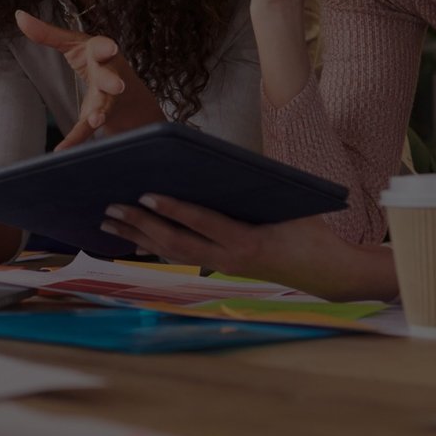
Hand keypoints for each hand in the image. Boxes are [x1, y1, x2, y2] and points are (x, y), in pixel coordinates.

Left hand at [15, 10, 160, 149]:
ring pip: (105, 107)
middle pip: (111, 79)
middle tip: (117, 86)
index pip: (103, 48)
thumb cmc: (94, 60)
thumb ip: (46, 33)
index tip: (110, 48)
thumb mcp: (72, 44)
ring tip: (95, 120)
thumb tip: (18, 15)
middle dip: (113, 82)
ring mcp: (107, 100)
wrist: (125, 93)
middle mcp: (108, 76)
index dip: (106, 48)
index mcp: (100, 54)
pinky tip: (63, 150)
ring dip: (101, 113)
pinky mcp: (99, 118)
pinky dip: (76, 139)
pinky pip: (86, 130)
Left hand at [100, 193, 397, 301]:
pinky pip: (181, 257)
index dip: (172, 210)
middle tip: (111, 208)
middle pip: (175, 242)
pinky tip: (132, 240)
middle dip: (140, 225)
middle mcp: (228, 258)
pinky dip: (153, 247)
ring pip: (172, 252)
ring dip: (138, 237)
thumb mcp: (288, 206)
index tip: (145, 196)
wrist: (326, 272)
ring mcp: (222, 267)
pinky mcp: (220, 269)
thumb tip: (219, 163)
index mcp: (246, 241)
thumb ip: (254, 189)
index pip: (201, 222)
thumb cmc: (310, 230)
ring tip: (108, 222)